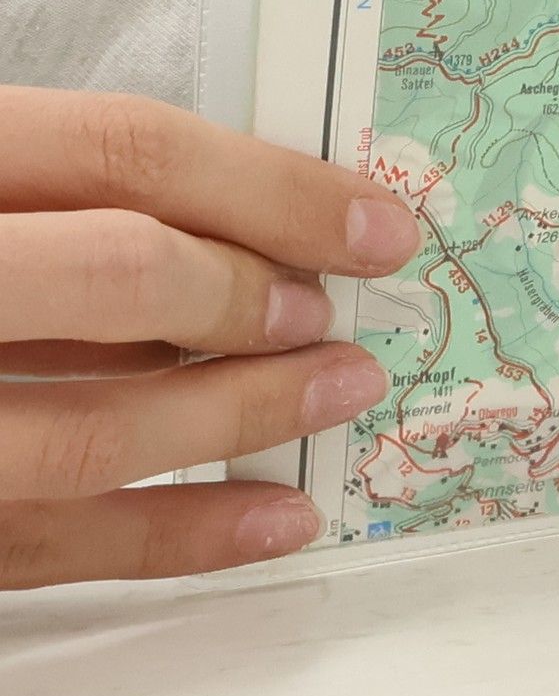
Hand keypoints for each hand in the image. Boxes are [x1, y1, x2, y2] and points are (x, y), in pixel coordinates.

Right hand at [0, 87, 419, 587]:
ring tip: (339, 393)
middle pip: (120, 277)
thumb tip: (259, 221)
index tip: (376, 223)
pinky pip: (45, 543)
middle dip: (253, 297)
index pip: (127, 152)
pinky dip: (175, 537)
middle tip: (337, 314)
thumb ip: (66, 188)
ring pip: (85, 431)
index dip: (272, 186)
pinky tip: (272, 520)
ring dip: (238, 417)